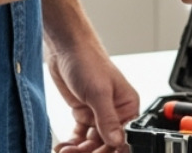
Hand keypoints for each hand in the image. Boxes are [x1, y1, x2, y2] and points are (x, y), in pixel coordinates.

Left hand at [46, 25, 140, 152]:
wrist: (65, 48)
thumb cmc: (88, 59)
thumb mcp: (99, 92)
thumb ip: (108, 119)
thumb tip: (118, 141)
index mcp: (127, 105)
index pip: (124, 137)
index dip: (112, 149)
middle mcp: (114, 112)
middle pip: (107, 143)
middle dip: (92, 152)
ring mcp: (97, 113)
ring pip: (92, 142)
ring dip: (79, 150)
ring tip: (66, 152)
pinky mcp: (83, 113)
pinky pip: (80, 136)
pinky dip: (72, 144)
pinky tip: (64, 147)